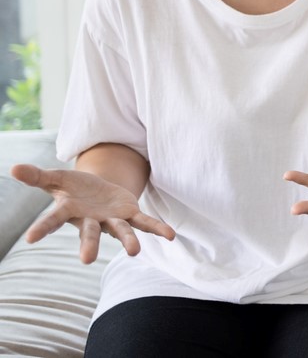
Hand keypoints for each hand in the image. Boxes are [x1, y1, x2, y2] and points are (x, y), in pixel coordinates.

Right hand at [9, 164, 175, 263]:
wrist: (98, 190)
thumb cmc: (74, 188)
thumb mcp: (56, 179)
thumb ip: (37, 176)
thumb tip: (13, 168)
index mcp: (69, 211)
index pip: (52, 219)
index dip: (42, 228)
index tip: (29, 238)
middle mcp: (91, 220)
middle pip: (88, 234)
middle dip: (88, 246)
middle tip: (85, 260)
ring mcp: (112, 219)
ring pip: (120, 231)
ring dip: (128, 241)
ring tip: (134, 252)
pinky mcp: (130, 214)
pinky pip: (145, 222)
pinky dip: (158, 228)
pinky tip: (171, 236)